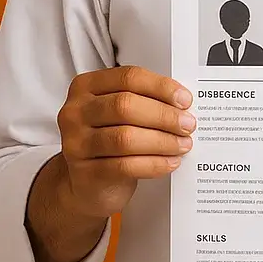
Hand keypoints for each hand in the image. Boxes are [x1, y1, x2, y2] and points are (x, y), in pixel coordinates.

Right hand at [56, 65, 195, 218]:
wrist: (86, 183)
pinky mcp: (84, 173)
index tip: (184, 99)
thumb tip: (181, 102)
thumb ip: (143, 100)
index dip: (161, 87)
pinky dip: (154, 164)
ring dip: (162, 141)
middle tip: (187, 124)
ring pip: (125, 138)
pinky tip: (170, 162)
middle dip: (164, 115)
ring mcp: (75, 143)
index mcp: (86, 86)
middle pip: (125, 105)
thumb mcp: (117, 113)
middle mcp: (75, 112)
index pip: (128, 77)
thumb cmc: (108, 139)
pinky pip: (125, 166)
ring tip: (182, 145)